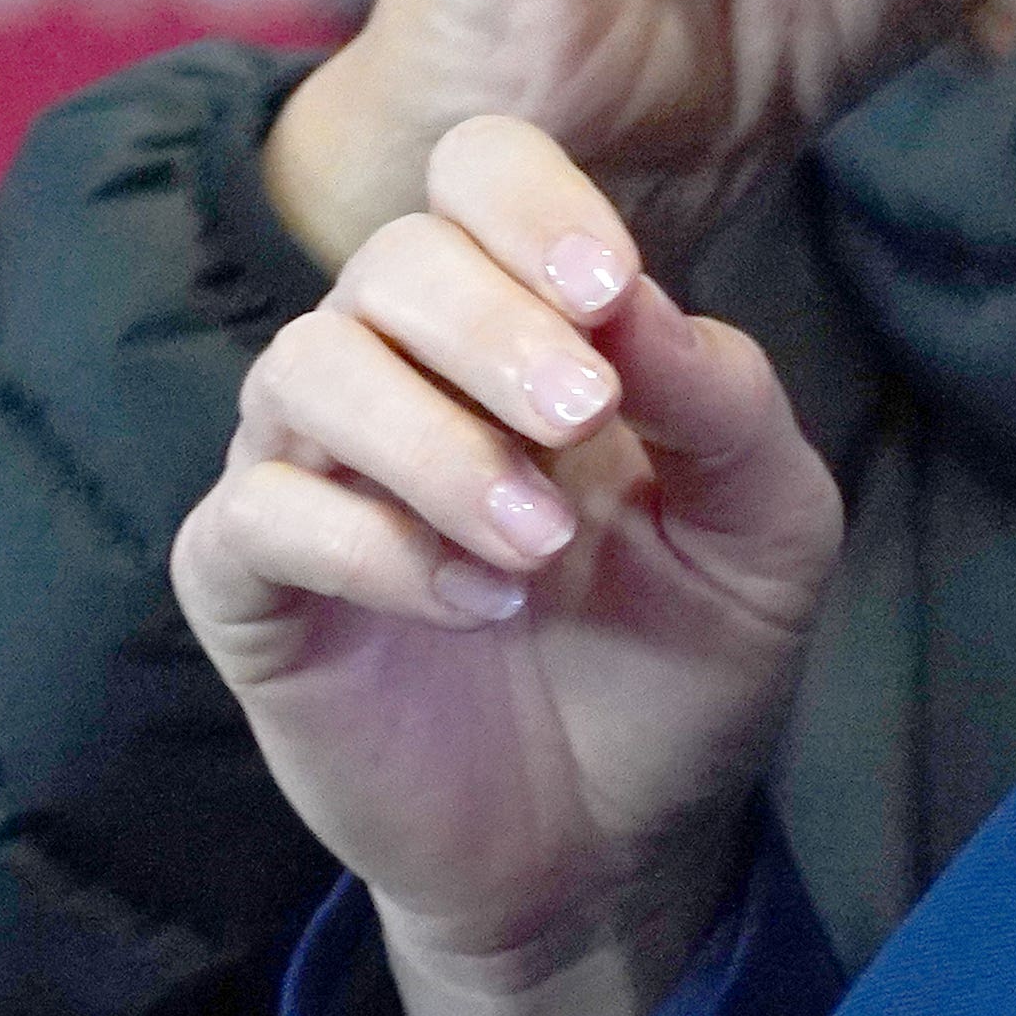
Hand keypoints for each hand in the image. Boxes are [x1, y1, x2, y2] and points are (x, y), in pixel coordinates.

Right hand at [172, 114, 841, 1015]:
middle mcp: (400, 370)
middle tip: (585, 418)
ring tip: (539, 547)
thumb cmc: (685, 659)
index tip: (609, 288)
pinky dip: (371, 546)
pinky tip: (477, 605)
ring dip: (433, 443)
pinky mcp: (251, 587)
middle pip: (389, 260)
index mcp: (523, 321)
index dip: (528, 202)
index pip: (477, 170)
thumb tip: (637, 300)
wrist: (613, 845)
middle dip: (492, 325)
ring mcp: (311, 472)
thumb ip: (721, 400)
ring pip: (301, 366)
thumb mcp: (764, 527)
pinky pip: (257, 516)